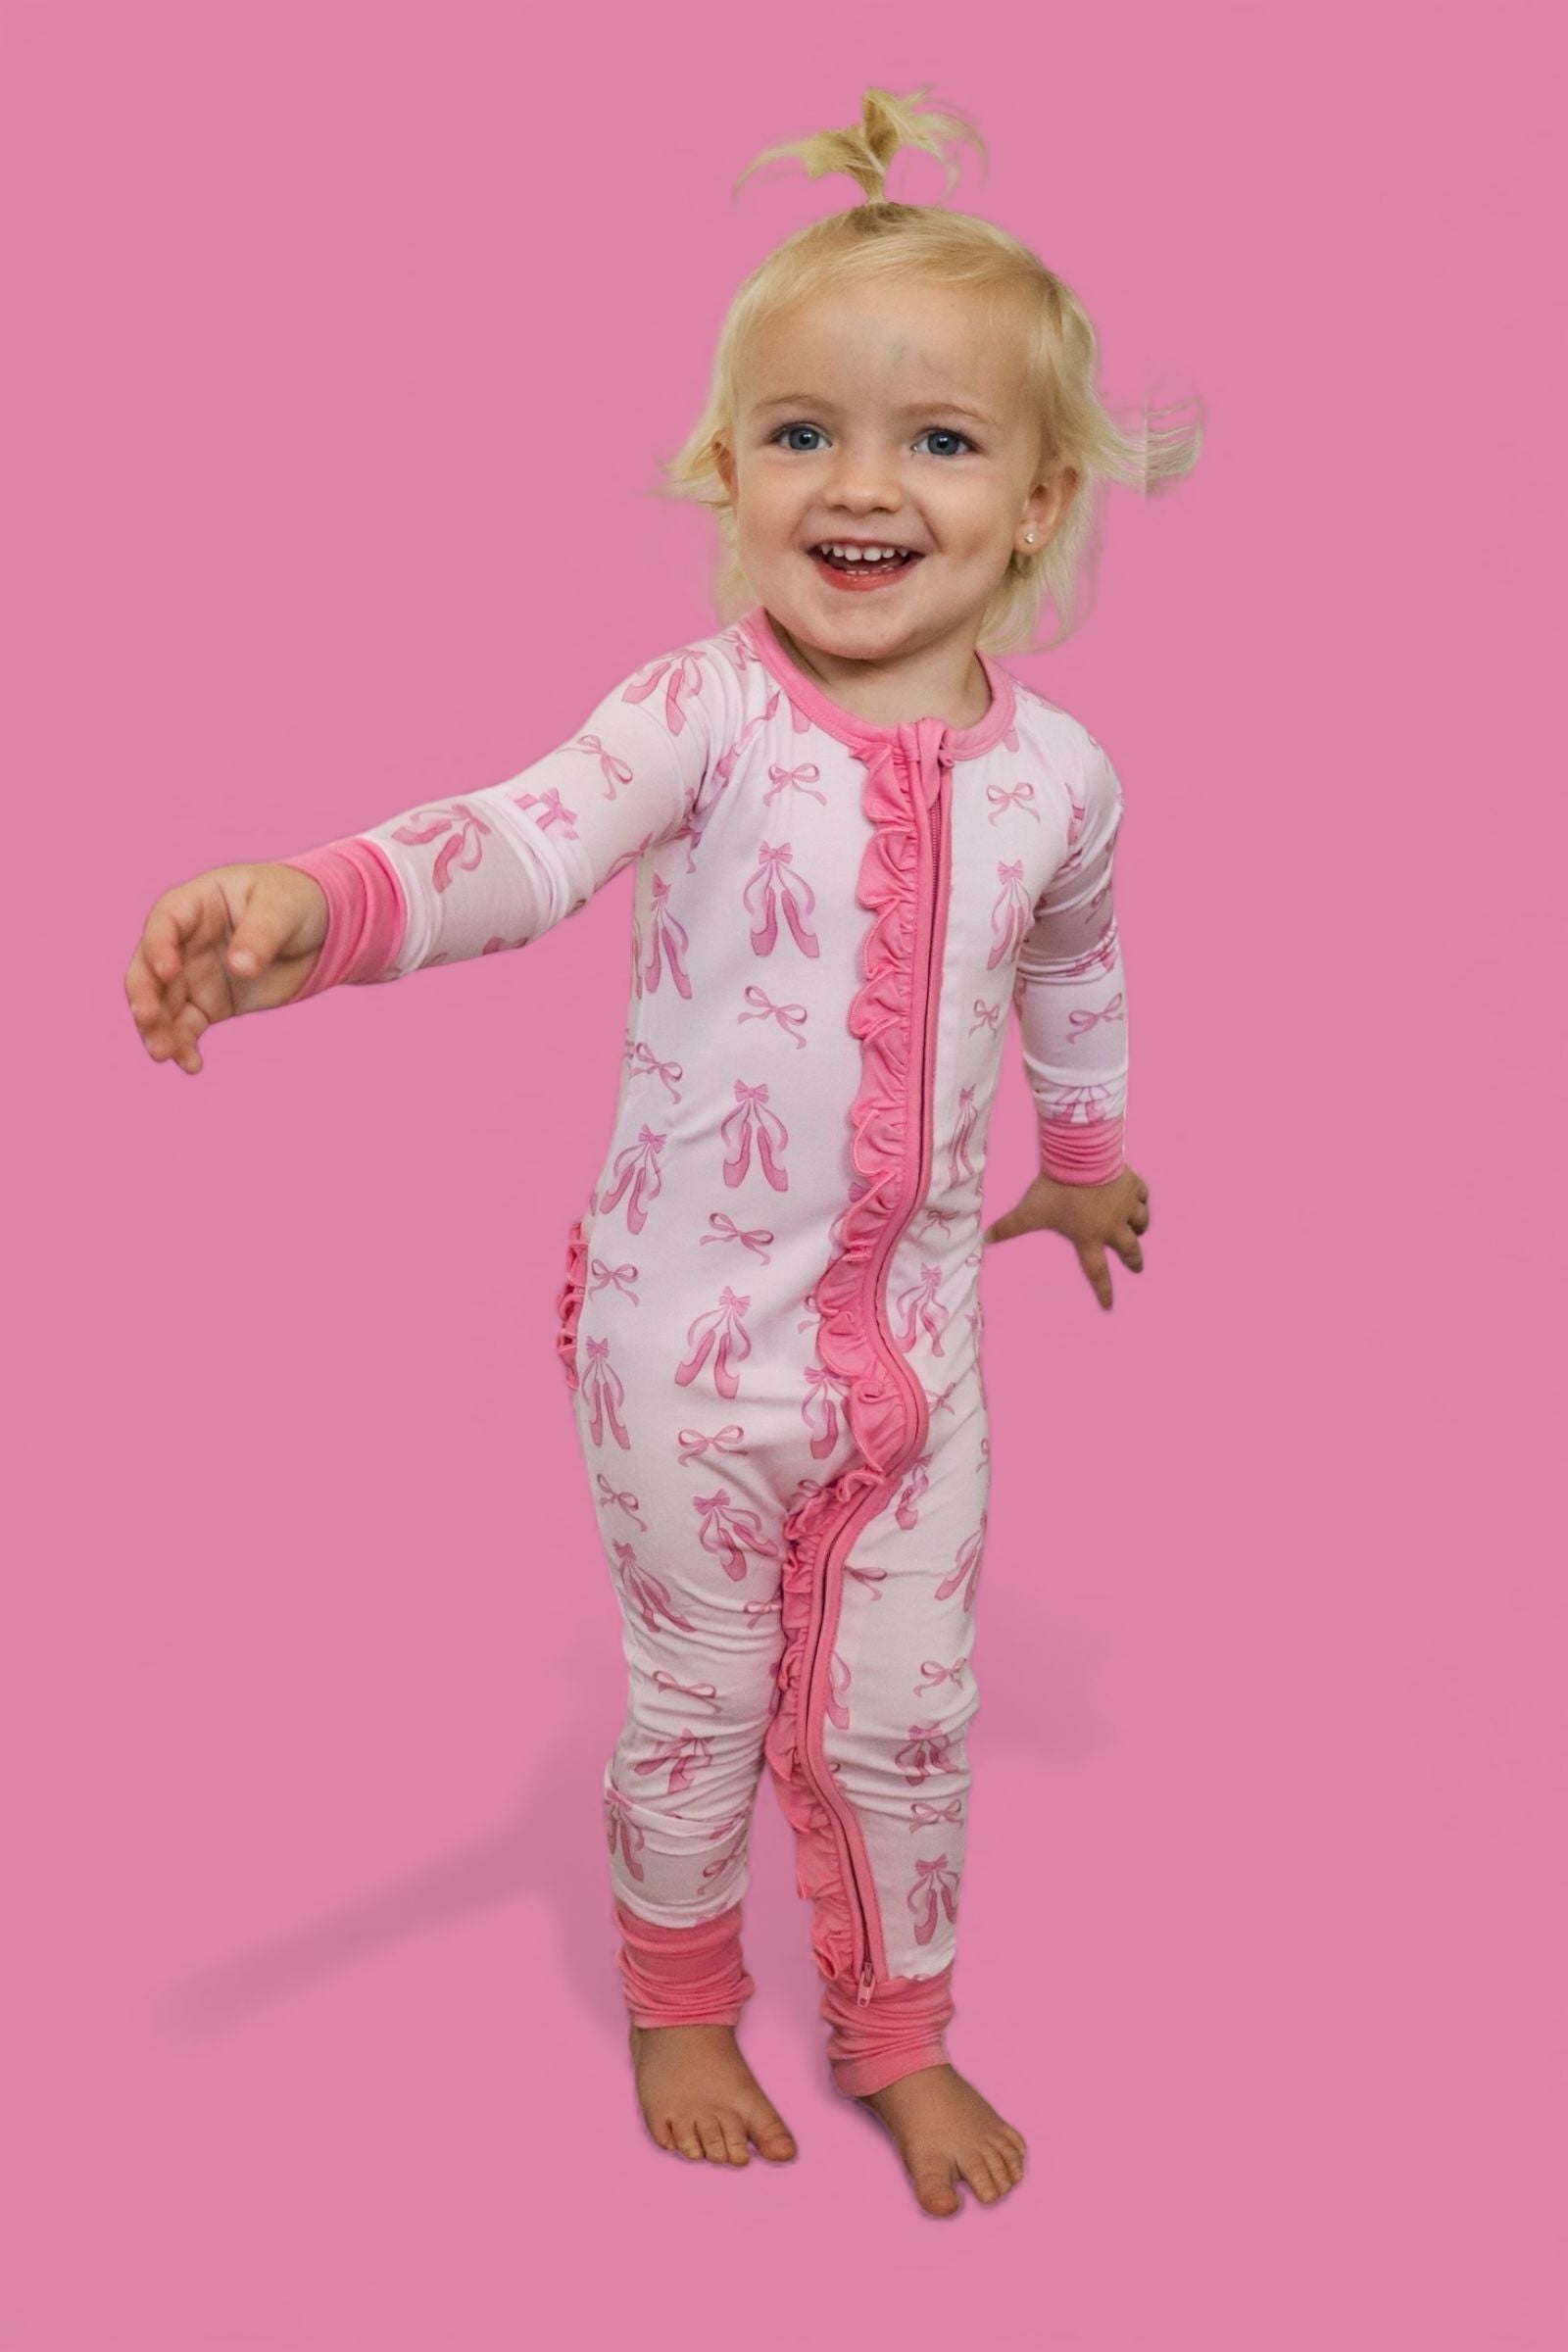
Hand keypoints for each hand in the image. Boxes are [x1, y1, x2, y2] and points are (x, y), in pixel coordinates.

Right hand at [124, 862, 328, 1075]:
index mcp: (196, 904)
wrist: (317, 931)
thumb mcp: (282, 909)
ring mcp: (192, 974)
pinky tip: (191, 1065)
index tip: (168, 972)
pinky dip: (184, 1046)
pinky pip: (186, 1027)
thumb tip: (240, 967)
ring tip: (164, 1054)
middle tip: (147, 1019)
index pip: (165, 922)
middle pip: (149, 968)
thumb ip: (260, 936)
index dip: (159, 946)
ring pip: (162, 1004)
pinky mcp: (208, 1004)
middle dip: (144, 994)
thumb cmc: (293, 902)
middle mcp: (184, 941)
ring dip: (157, 1029)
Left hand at [982, 1163, 1150, 1310]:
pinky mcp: (1132, 1185)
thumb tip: (986, 1239)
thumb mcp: (1029, 1210)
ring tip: (1139, 1230)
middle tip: (1136, 1267)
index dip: (1103, 1291)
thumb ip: (1009, 1226)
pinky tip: (1138, 1198)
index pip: (1097, 1272)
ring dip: (1140, 1228)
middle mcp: (1112, 1226)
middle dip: (1134, 1260)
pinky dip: (1141, 1199)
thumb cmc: (1056, 1188)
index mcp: (1088, 1237)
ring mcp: (1125, 1205)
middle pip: (1130, 1250)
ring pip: (1141, 1222)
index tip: (1109, 1305)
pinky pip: (1143, 1196)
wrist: (1081, 1157)